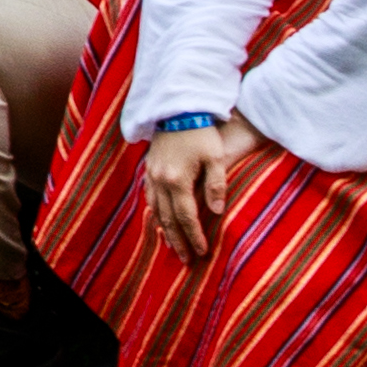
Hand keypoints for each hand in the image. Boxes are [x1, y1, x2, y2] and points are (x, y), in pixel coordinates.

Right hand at [141, 119, 263, 264]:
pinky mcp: (149, 167)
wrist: (178, 107)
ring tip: (173, 246)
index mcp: (177, 181)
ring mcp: (152, 174)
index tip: (202, 252)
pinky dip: (155, 212)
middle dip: (178, 241)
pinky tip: (160, 218)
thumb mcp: (215, 158)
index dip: (195, 236)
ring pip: (156, 210)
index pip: (186, 217)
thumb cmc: (201, 132)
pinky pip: (149, 196)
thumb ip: (216, 186)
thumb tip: (217, 213)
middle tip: (187, 259)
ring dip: (165, 229)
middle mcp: (160, 181)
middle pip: (168, 219)